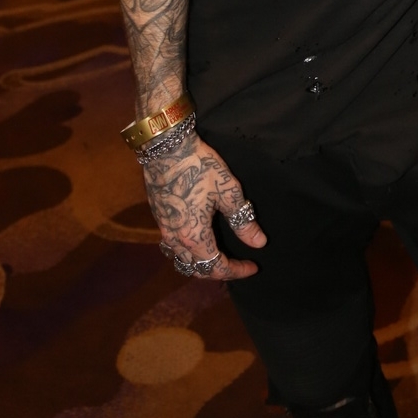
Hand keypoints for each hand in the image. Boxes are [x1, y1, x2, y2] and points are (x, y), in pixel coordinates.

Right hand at [142, 132, 266, 280]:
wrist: (166, 147)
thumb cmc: (200, 168)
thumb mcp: (228, 192)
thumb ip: (243, 221)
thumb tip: (259, 243)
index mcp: (194, 237)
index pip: (217, 267)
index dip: (237, 271)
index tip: (254, 266)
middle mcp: (175, 239)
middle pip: (196, 269)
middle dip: (218, 270)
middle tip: (238, 264)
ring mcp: (163, 229)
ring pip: (180, 260)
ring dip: (199, 264)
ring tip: (217, 256)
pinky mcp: (158, 217)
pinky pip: (171, 246)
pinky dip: (186, 251)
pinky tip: (196, 239)